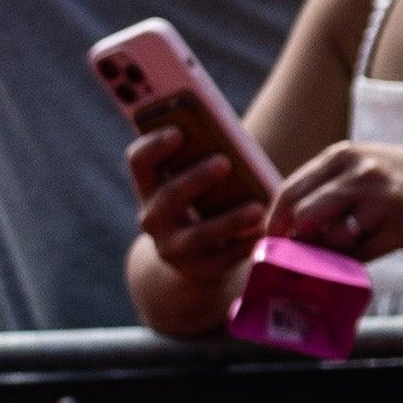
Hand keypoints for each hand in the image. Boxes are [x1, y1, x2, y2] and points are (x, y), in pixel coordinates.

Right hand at [127, 117, 272, 275]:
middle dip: (196, 178)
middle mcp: (153, 219)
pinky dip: (245, 245)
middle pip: (169, 196)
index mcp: (148, 188)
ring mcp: (173, 248)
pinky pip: (223, 259)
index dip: (155, 146)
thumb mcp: (191, 183)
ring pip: (199, 234)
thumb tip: (234, 139)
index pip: (139, 162)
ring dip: (228, 220)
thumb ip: (200, 161)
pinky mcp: (198, 270)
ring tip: (256, 208)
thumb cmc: (202, 203)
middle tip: (224, 162)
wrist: (195, 257)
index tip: (179, 132)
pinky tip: (263, 233)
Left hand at [267, 143, 402, 264]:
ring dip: (329, 250)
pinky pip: (362, 255)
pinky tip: (360, 251)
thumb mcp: (356, 166)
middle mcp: (362, 174)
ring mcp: (384, 201)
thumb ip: (321, 187)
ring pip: (333, 239)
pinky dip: (353, 260)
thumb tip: (280, 223)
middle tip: (297, 251)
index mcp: (343, 156)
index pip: (290, 191)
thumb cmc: (393, 179)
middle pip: (305, 216)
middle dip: (296, 239)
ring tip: (340, 246)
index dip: (274, 221)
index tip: (270, 239)